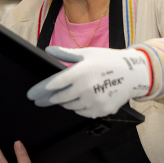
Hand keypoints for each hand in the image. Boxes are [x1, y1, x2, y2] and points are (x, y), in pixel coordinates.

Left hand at [27, 46, 150, 118]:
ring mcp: (94, 101)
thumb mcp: (87, 53)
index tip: (31, 95)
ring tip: (67, 95)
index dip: (40, 90)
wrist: (133, 73)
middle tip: (41, 101)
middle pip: (59, 98)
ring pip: (70, 106)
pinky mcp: (101, 110)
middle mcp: (86, 88)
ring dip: (65, 102)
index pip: (53, 84)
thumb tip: (48, 50)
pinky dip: (78, 107)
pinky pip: (82, 112)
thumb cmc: (108, 60)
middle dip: (48, 99)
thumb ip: (65, 54)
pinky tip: (82, 99)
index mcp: (80, 72)